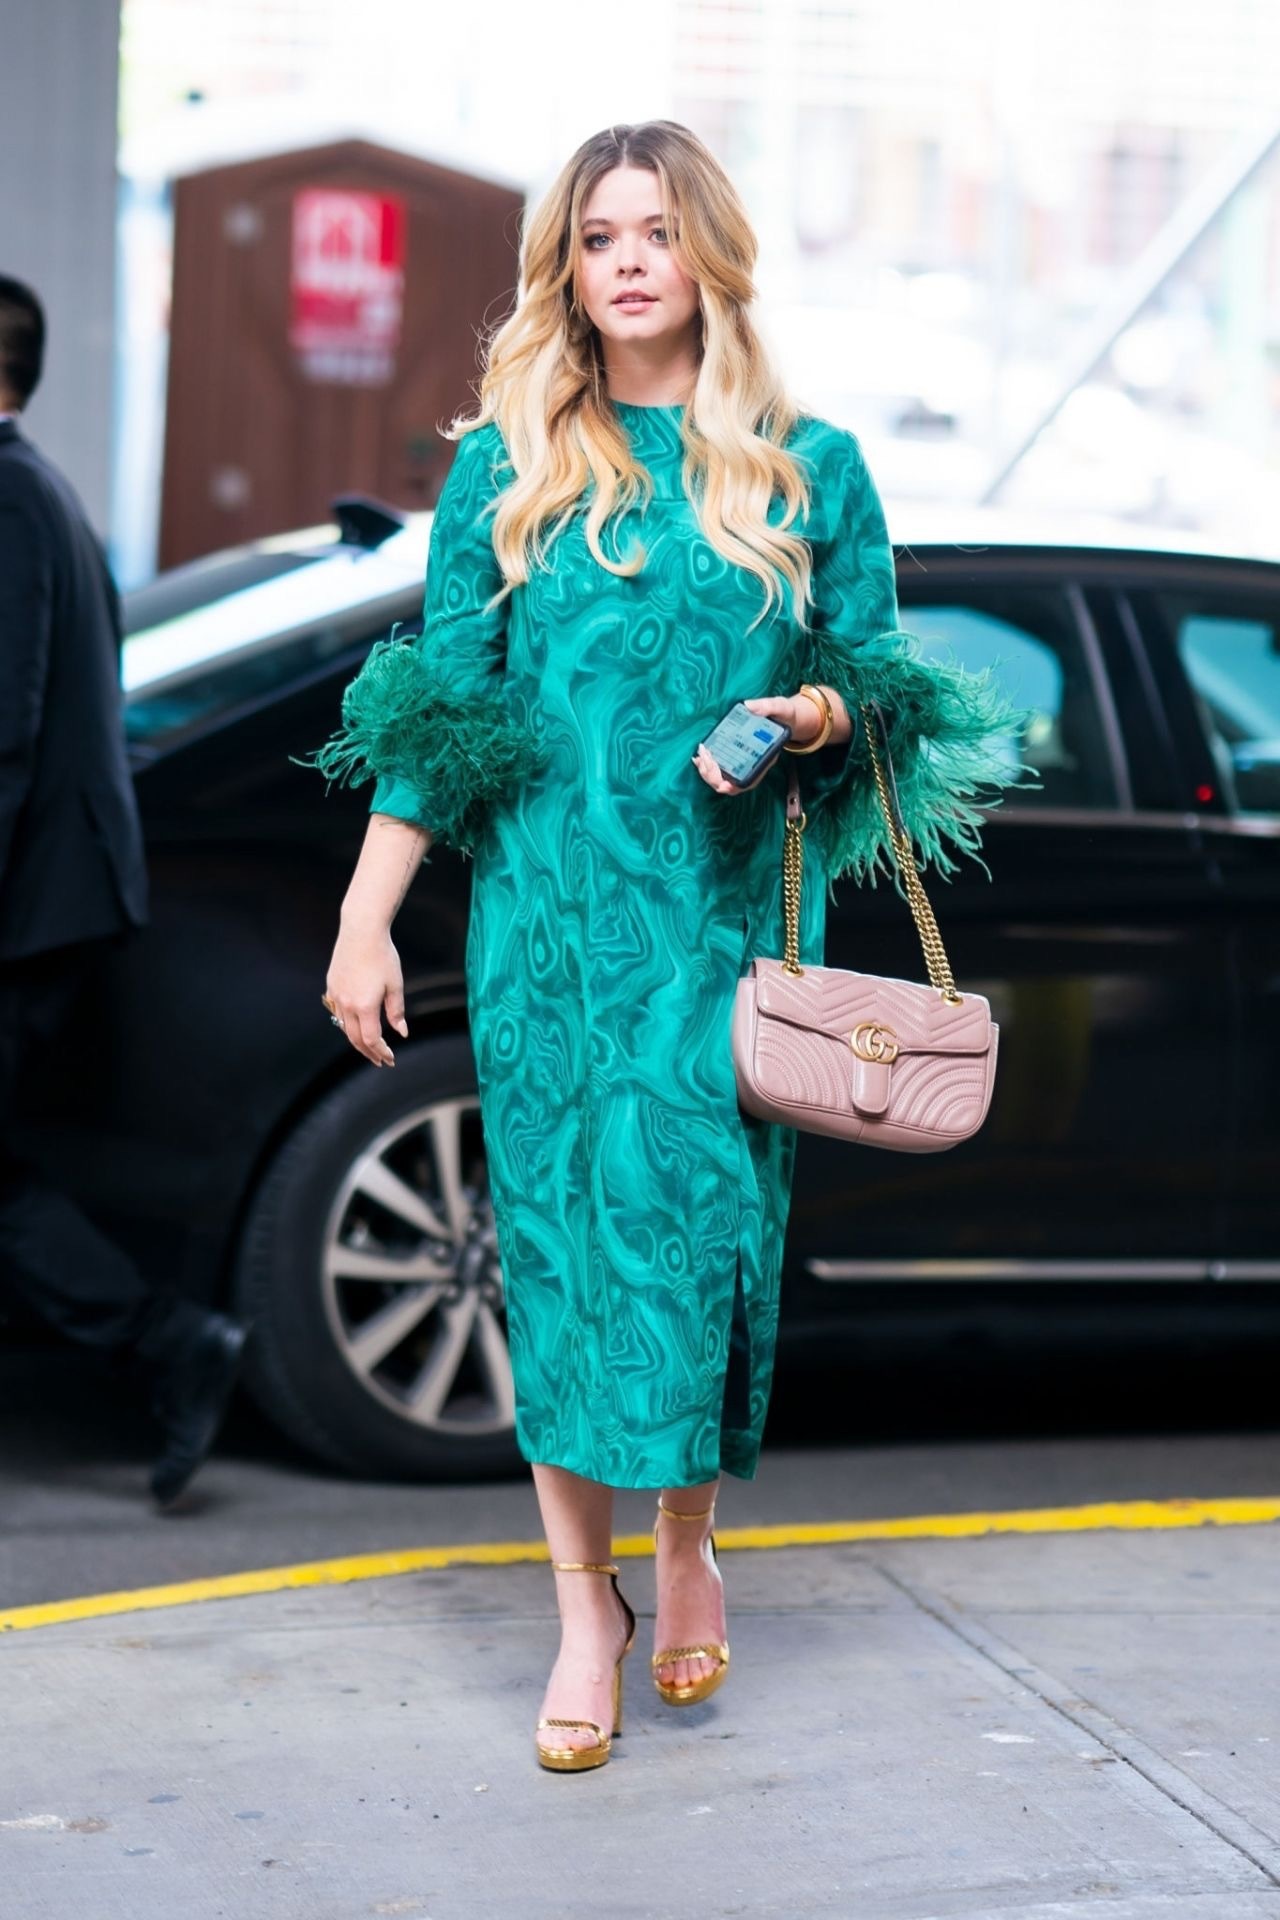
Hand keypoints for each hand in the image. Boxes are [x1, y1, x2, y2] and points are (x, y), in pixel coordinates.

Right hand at [324, 921, 408, 1066]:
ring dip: (356, 1040)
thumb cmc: (383, 956)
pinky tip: (356, 1024)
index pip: (372, 1039)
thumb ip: (396, 1012)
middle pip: (355, 1038)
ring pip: (343, 1026)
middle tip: (380, 1061)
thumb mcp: (395, 985)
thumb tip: (401, 1033)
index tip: (390, 1059)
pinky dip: (347, 1023)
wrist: (361, 931)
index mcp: (364, 1006)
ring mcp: (336, 995)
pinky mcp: (331, 985)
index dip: (382, 1052)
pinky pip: (337, 1011)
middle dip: (369, 1052)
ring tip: (369, 1046)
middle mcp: (347, 1004)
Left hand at [690, 691, 827, 794]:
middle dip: (713, 774)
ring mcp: (743, 763)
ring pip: (722, 779)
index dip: (734, 786)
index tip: (722, 783)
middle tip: (704, 756)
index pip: (749, 781)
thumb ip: (767, 706)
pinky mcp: (735, 757)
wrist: (784, 716)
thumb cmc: (783, 715)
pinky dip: (707, 765)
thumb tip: (749, 706)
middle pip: (730, 784)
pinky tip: (699, 755)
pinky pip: (719, 769)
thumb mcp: (779, 707)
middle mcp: (753, 766)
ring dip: (707, 771)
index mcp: (765, 760)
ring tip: (699, 755)